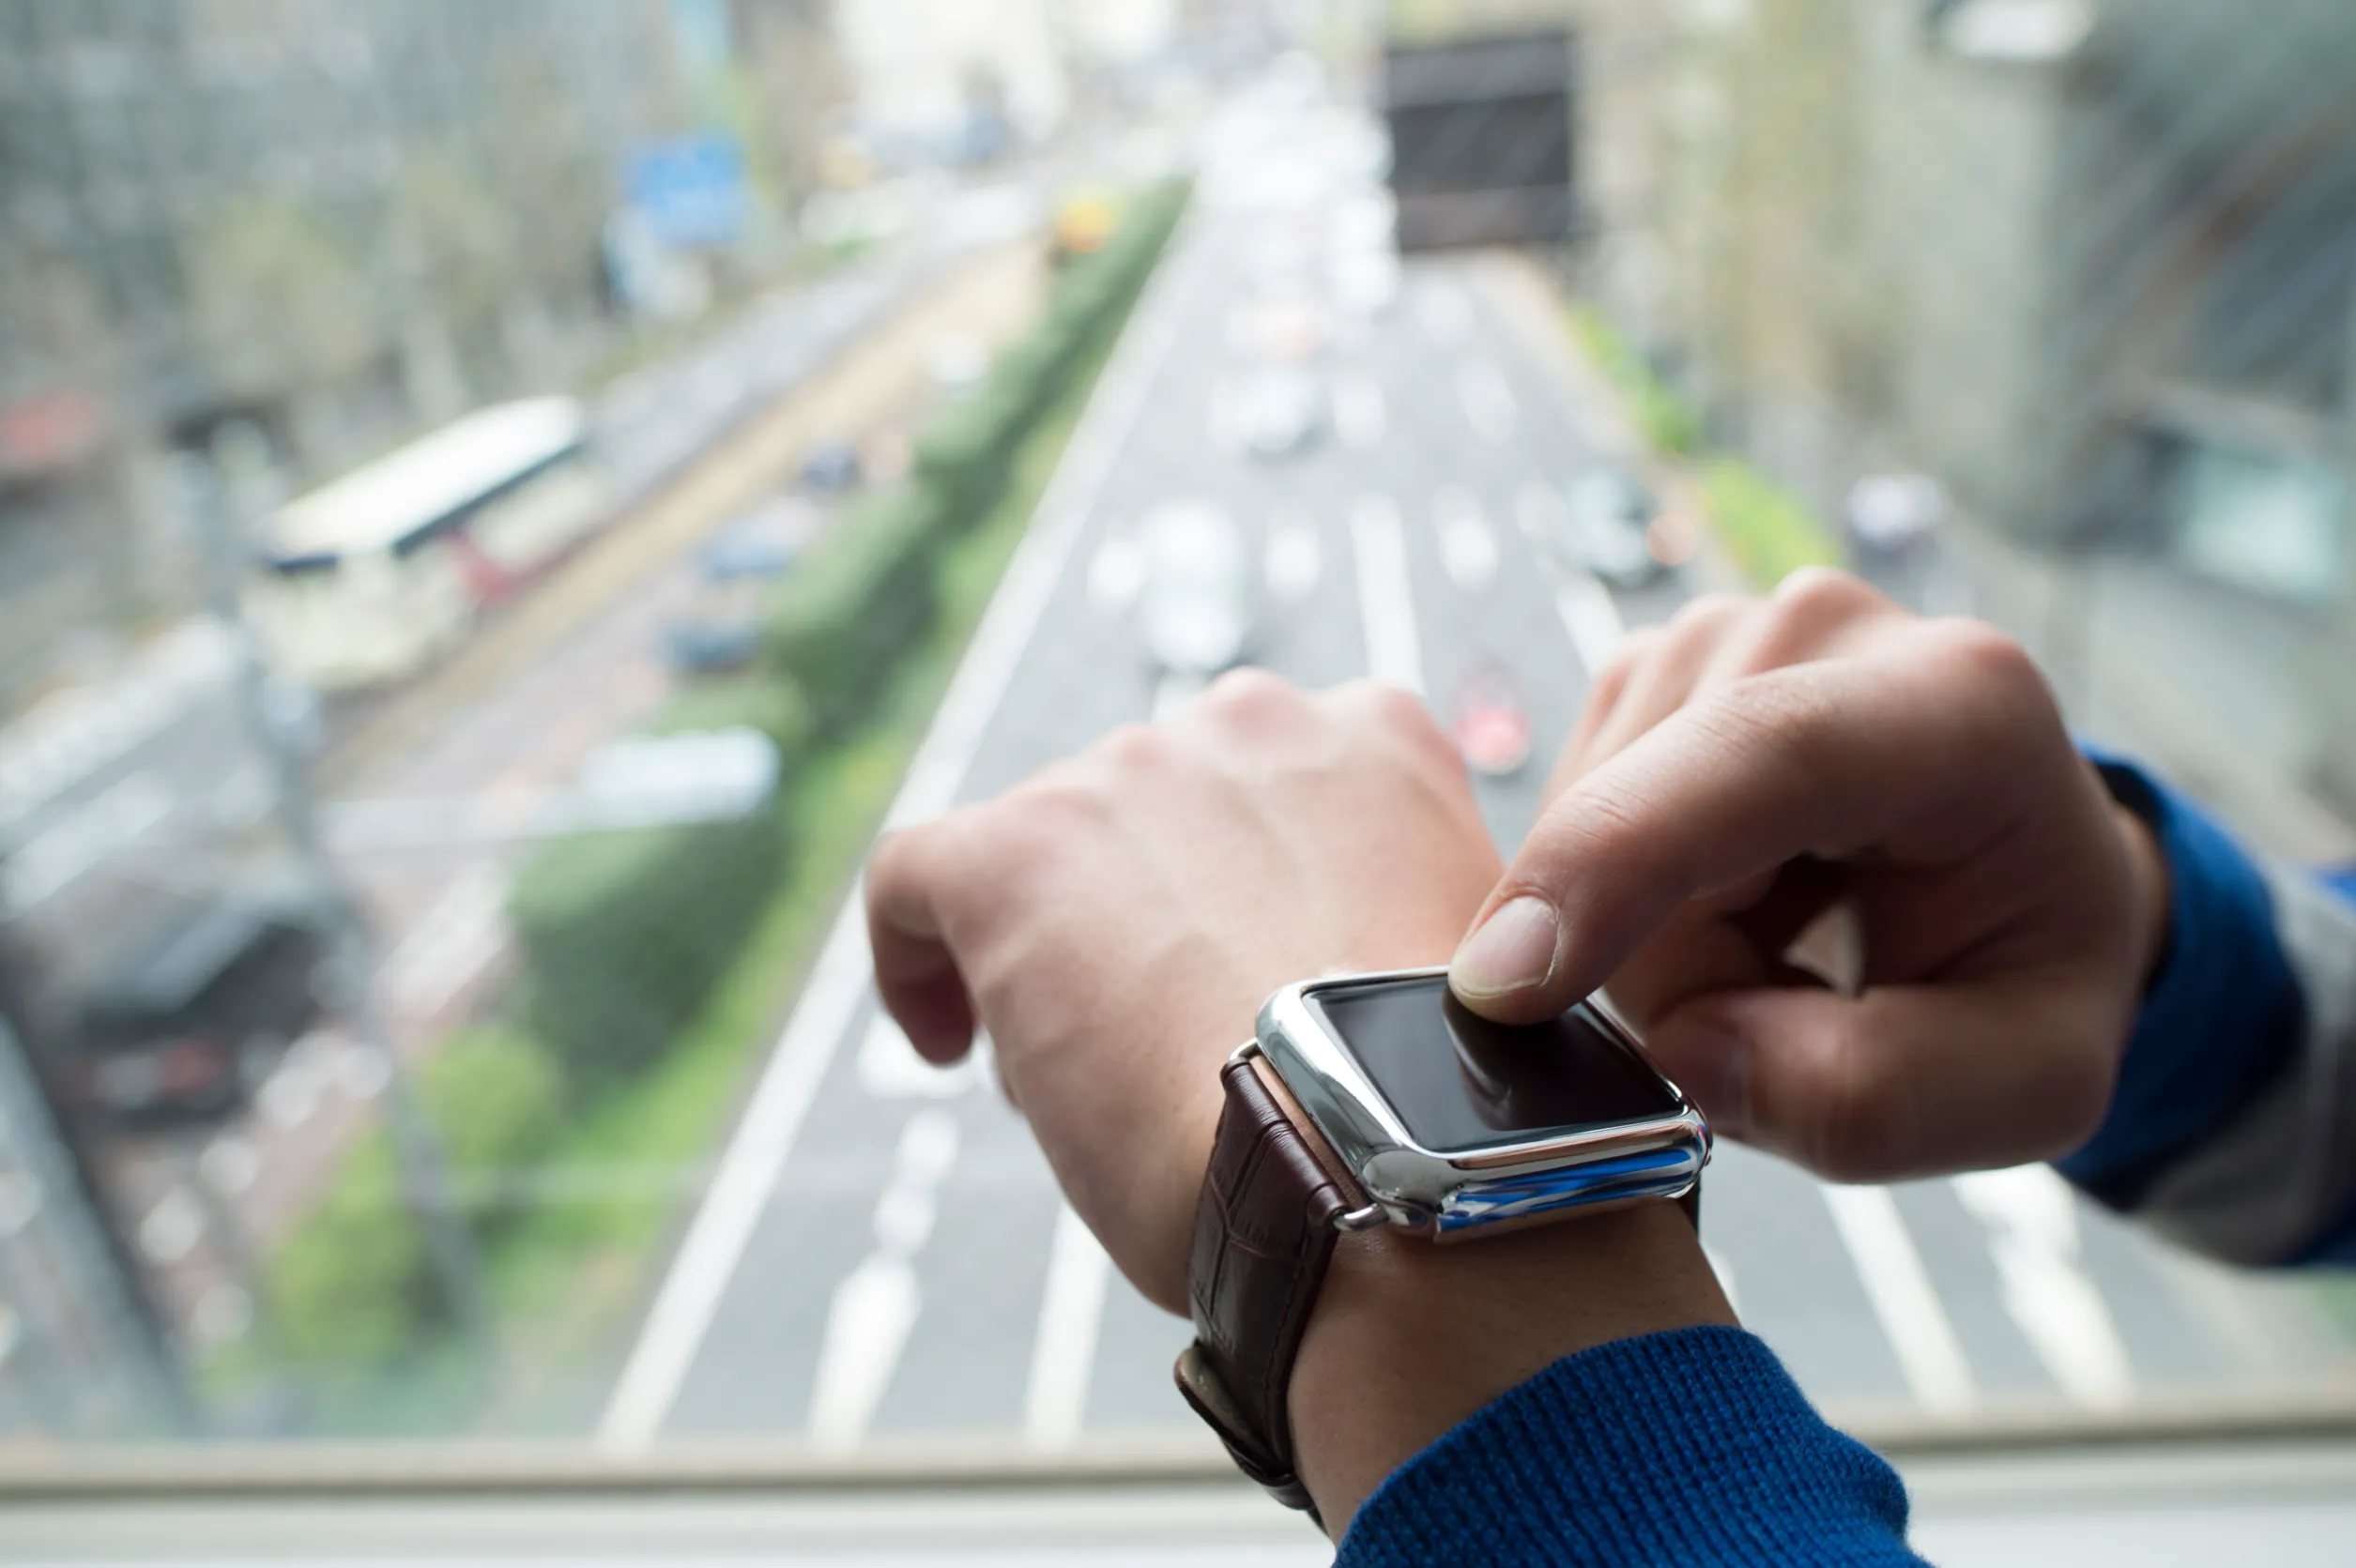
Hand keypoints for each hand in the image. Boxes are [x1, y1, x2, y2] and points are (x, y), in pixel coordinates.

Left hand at [868, 671, 1502, 1311]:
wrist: (1388, 1158)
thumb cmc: (1428, 1115)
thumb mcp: (1452, 971)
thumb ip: (1367, 921)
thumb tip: (1267, 979)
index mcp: (1374, 739)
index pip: (1270, 785)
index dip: (1236, 881)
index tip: (1230, 969)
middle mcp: (1252, 722)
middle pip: (1150, 813)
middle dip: (1146, 914)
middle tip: (1166, 1039)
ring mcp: (1131, 774)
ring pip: (1049, 850)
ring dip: (1057, 943)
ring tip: (1088, 1071)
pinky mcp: (1018, 850)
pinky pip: (918, 875)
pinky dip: (915, 951)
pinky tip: (943, 1038)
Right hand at [1449, 570, 2167, 1181]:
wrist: (2017, 873)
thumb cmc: (2024, 967)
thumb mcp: (2026, 1086)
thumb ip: (1875, 1099)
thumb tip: (1690, 1050)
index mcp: (1958, 707)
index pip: (1762, 751)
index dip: (1621, 856)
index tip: (1504, 984)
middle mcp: (1824, 630)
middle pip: (1646, 822)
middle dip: (1675, 970)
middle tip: (1792, 1005)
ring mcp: (1718, 634)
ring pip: (1582, 826)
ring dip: (1646, 940)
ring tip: (1769, 947)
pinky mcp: (1646, 670)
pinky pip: (1563, 817)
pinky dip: (1618, 898)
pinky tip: (1720, 899)